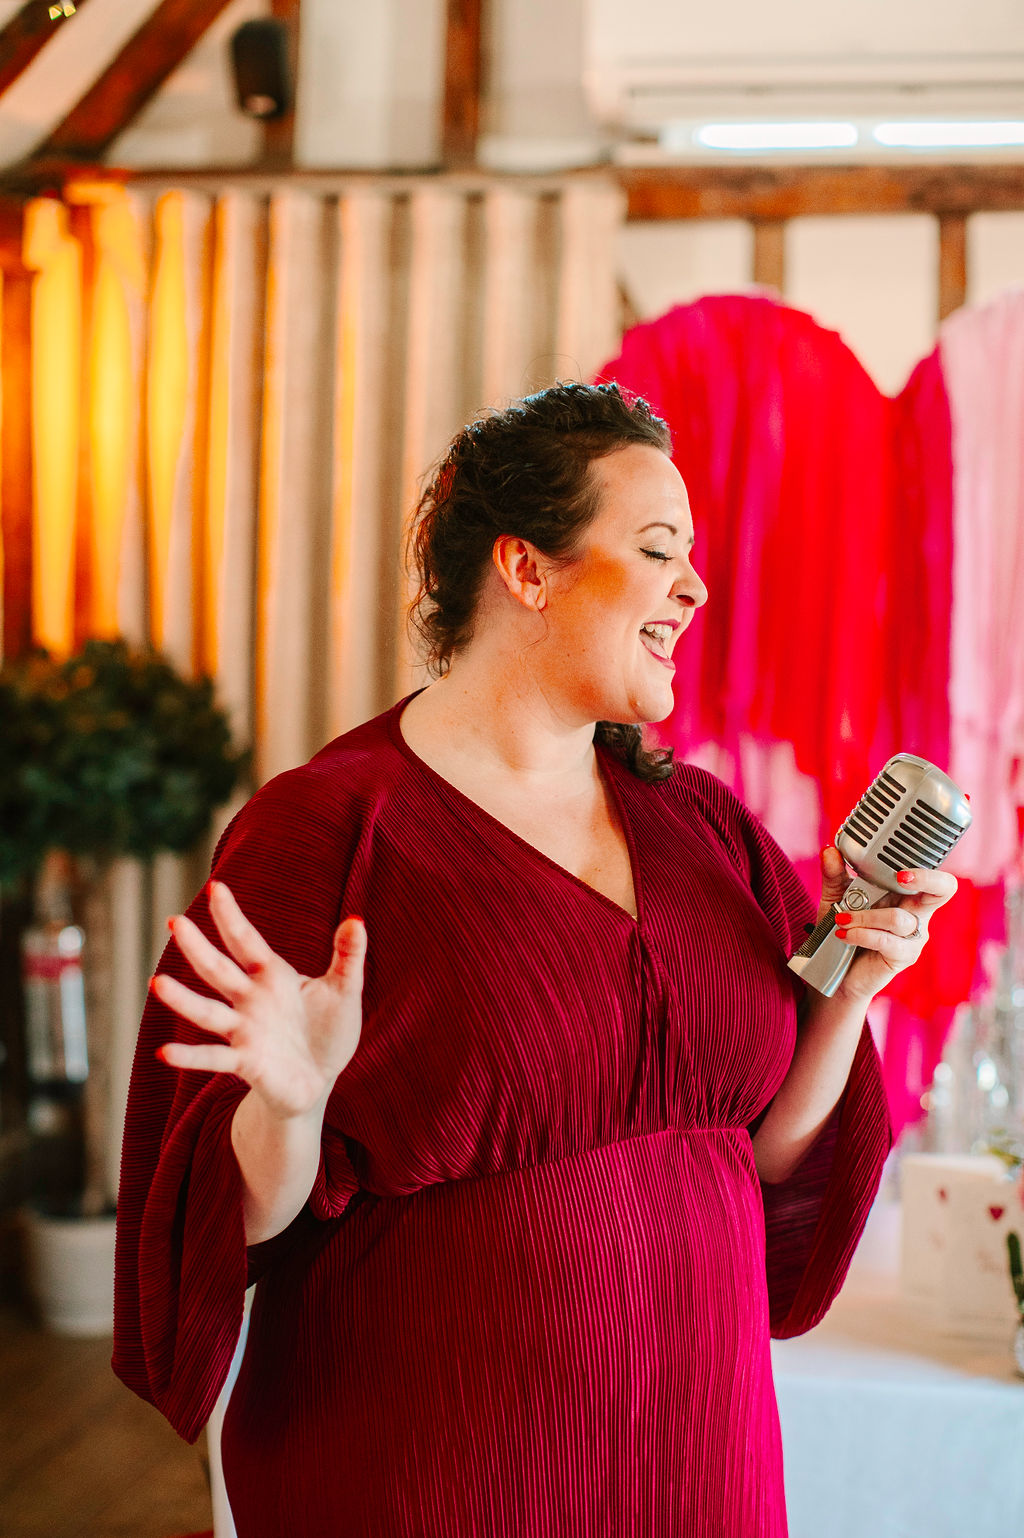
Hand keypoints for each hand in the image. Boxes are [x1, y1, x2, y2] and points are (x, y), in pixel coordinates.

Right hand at [151, 880, 365, 1120]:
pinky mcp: (245, 1063)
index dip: (231, 916)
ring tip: (156, 983)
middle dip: (197, 947)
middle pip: (219, 970)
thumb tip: (357, 919)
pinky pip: (213, 1059)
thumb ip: (348, 956)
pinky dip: (190, 1057)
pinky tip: (165, 1054)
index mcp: (273, 976)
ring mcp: (244, 1031)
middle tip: (174, 922)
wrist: (319, 1080)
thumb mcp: (345, 990)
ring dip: (183, 1000)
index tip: (215, 887)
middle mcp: (250, 1000)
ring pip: (208, 1012)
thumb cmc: (328, 1030)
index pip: (247, 941)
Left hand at [815, 844, 957, 1005]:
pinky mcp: (903, 956)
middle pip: (943, 890)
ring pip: (898, 919)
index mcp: (905, 893)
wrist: (834, 970)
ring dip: (865, 917)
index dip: (926, 867)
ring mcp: (912, 936)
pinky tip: (844, 934)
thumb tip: (829, 850)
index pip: (931, 874)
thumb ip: (834, 875)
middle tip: (901, 877)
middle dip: (927, 879)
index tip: (901, 866)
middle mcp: (916, 912)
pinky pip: (886, 940)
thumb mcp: (836, 898)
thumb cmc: (844, 929)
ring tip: (841, 919)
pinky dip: (862, 934)